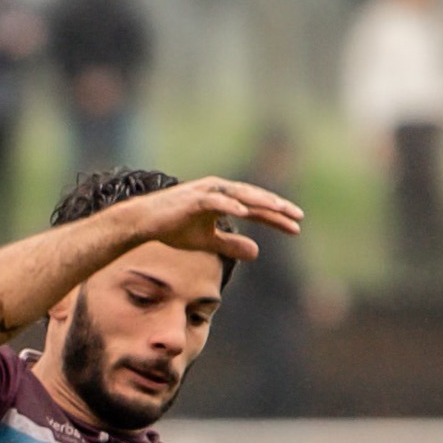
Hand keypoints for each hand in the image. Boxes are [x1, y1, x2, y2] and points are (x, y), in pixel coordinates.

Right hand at [124, 175, 302, 264]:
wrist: (144, 222)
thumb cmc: (174, 229)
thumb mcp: (208, 241)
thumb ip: (231, 245)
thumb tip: (257, 252)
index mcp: (225, 200)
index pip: (257, 208)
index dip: (276, 218)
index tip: (297, 227)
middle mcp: (219, 190)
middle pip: (254, 198)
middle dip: (276, 207)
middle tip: (298, 217)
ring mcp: (206, 191)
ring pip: (239, 194)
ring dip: (259, 201)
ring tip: (278, 209)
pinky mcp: (193, 198)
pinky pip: (215, 200)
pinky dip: (230, 204)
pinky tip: (245, 212)